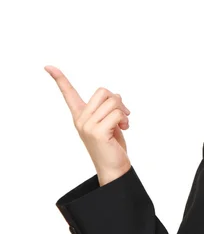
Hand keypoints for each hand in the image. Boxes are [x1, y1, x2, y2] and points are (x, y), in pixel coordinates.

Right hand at [45, 65, 131, 185]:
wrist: (113, 167)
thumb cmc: (112, 144)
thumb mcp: (108, 121)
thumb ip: (106, 107)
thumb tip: (114, 96)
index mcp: (80, 115)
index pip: (68, 93)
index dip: (59, 79)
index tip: (48, 66)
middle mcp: (80, 119)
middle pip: (103, 91)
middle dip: (118, 100)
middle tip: (123, 113)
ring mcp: (87, 126)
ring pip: (113, 101)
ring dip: (124, 111)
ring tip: (123, 123)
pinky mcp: (97, 132)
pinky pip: (117, 113)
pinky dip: (124, 119)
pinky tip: (124, 129)